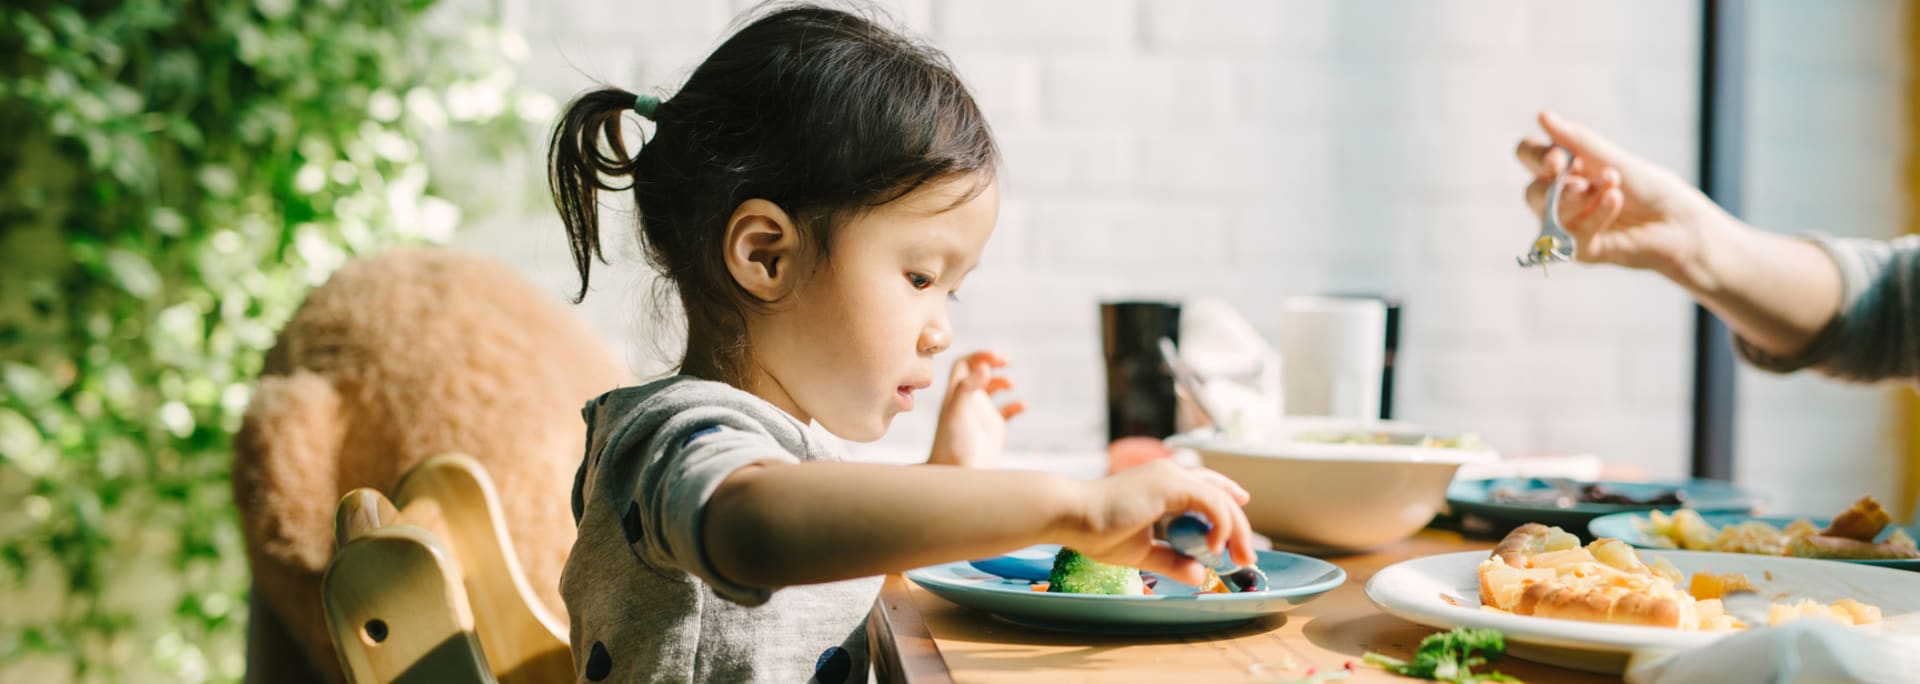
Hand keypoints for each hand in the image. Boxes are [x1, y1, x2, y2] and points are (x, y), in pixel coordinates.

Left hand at [927, 350, 1025, 467]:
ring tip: (1010, 384)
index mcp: (955, 394)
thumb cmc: (952, 445)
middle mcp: (968, 401)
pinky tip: (1022, 405)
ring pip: (991, 390)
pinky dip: (1015, 406)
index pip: (964, 365)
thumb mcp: (957, 413)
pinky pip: (1005, 412)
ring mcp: (980, 415)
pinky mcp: (992, 429)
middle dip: (992, 363)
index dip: (979, 356)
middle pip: (978, 373)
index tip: (995, 358)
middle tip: (1005, 361)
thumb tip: (983, 366)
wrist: (957, 475)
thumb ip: (968, 388)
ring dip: (1002, 381)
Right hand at [1064, 459, 1255, 587]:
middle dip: (1238, 526)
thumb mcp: (1141, 551)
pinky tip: (1215, 548)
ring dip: (1236, 531)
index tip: (1242, 509)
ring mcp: (1172, 475)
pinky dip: (1220, 526)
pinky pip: (1212, 504)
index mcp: (1161, 483)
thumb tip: (1198, 575)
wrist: (1073, 516)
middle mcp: (1170, 473)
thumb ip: (1170, 560)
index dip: (1226, 495)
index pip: (1204, 485)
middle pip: (1219, 494)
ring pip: (1220, 500)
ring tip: (1238, 557)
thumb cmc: (1096, 530)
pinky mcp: (1172, 484)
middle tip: (1246, 555)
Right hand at [1517, 111, 1737, 288]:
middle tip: (1580, 183)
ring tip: (1613, 187)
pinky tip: (1615, 202)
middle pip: (1532, 191)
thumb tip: (1542, 116)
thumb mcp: (1612, 159)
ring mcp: (1567, 225)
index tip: (1557, 158)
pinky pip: (1572, 234)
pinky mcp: (1580, 250)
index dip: (1535, 156)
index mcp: (1564, 168)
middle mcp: (1559, 197)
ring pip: (1548, 214)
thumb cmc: (1648, 187)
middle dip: (1555, 186)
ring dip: (1578, 199)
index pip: (1529, 155)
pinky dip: (1594, 215)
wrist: (1680, 222)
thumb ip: (1577, 141)